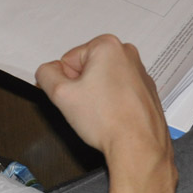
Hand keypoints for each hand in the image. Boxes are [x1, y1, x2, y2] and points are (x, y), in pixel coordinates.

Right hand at [36, 34, 176, 192]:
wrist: (138, 146)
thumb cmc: (108, 120)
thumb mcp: (61, 95)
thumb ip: (46, 75)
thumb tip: (48, 71)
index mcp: (107, 45)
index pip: (68, 60)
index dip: (67, 83)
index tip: (77, 98)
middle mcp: (127, 54)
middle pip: (87, 68)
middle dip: (83, 88)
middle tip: (89, 108)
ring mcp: (139, 72)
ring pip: (103, 81)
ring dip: (98, 96)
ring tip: (103, 114)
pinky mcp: (146, 90)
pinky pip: (119, 92)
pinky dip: (114, 103)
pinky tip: (115, 117)